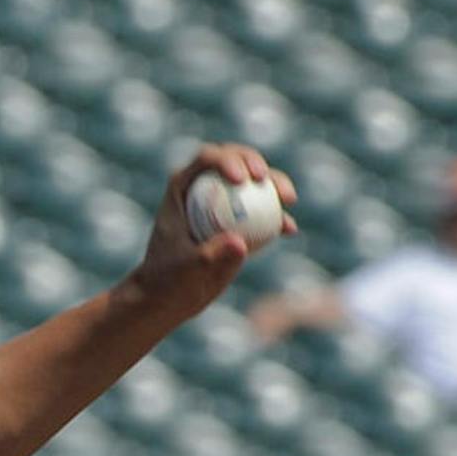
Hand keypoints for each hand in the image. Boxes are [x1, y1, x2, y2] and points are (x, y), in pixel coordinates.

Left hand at [133, 143, 298, 320]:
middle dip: (254, 162)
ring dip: (276, 184)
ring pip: (254, 183)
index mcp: (183, 186)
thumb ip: (211, 254)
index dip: (228, 160)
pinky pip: (263, 214)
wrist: (169, 296)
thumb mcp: (186, 268)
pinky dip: (277, 218)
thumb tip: (241, 243)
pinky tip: (288, 230)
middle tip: (265, 180)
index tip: (242, 180)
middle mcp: (205, 187)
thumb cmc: (168, 278)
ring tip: (288, 200)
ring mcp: (224, 203)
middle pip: (235, 160)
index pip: (208, 159)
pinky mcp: (239, 223)